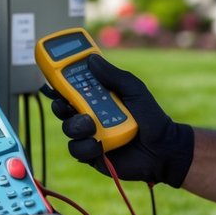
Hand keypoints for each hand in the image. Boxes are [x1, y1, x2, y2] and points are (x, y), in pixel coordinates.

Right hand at [47, 54, 193, 187]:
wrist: (162, 149)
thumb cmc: (150, 117)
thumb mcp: (133, 90)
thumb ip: (113, 75)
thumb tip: (92, 59)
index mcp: (98, 98)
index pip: (73, 88)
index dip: (60, 83)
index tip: (53, 78)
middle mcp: (90, 115)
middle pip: (63, 108)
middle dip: (60, 105)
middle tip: (66, 104)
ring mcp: (90, 135)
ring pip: (67, 129)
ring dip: (75, 126)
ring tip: (91, 126)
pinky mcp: (92, 154)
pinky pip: (77, 150)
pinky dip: (85, 146)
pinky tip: (99, 145)